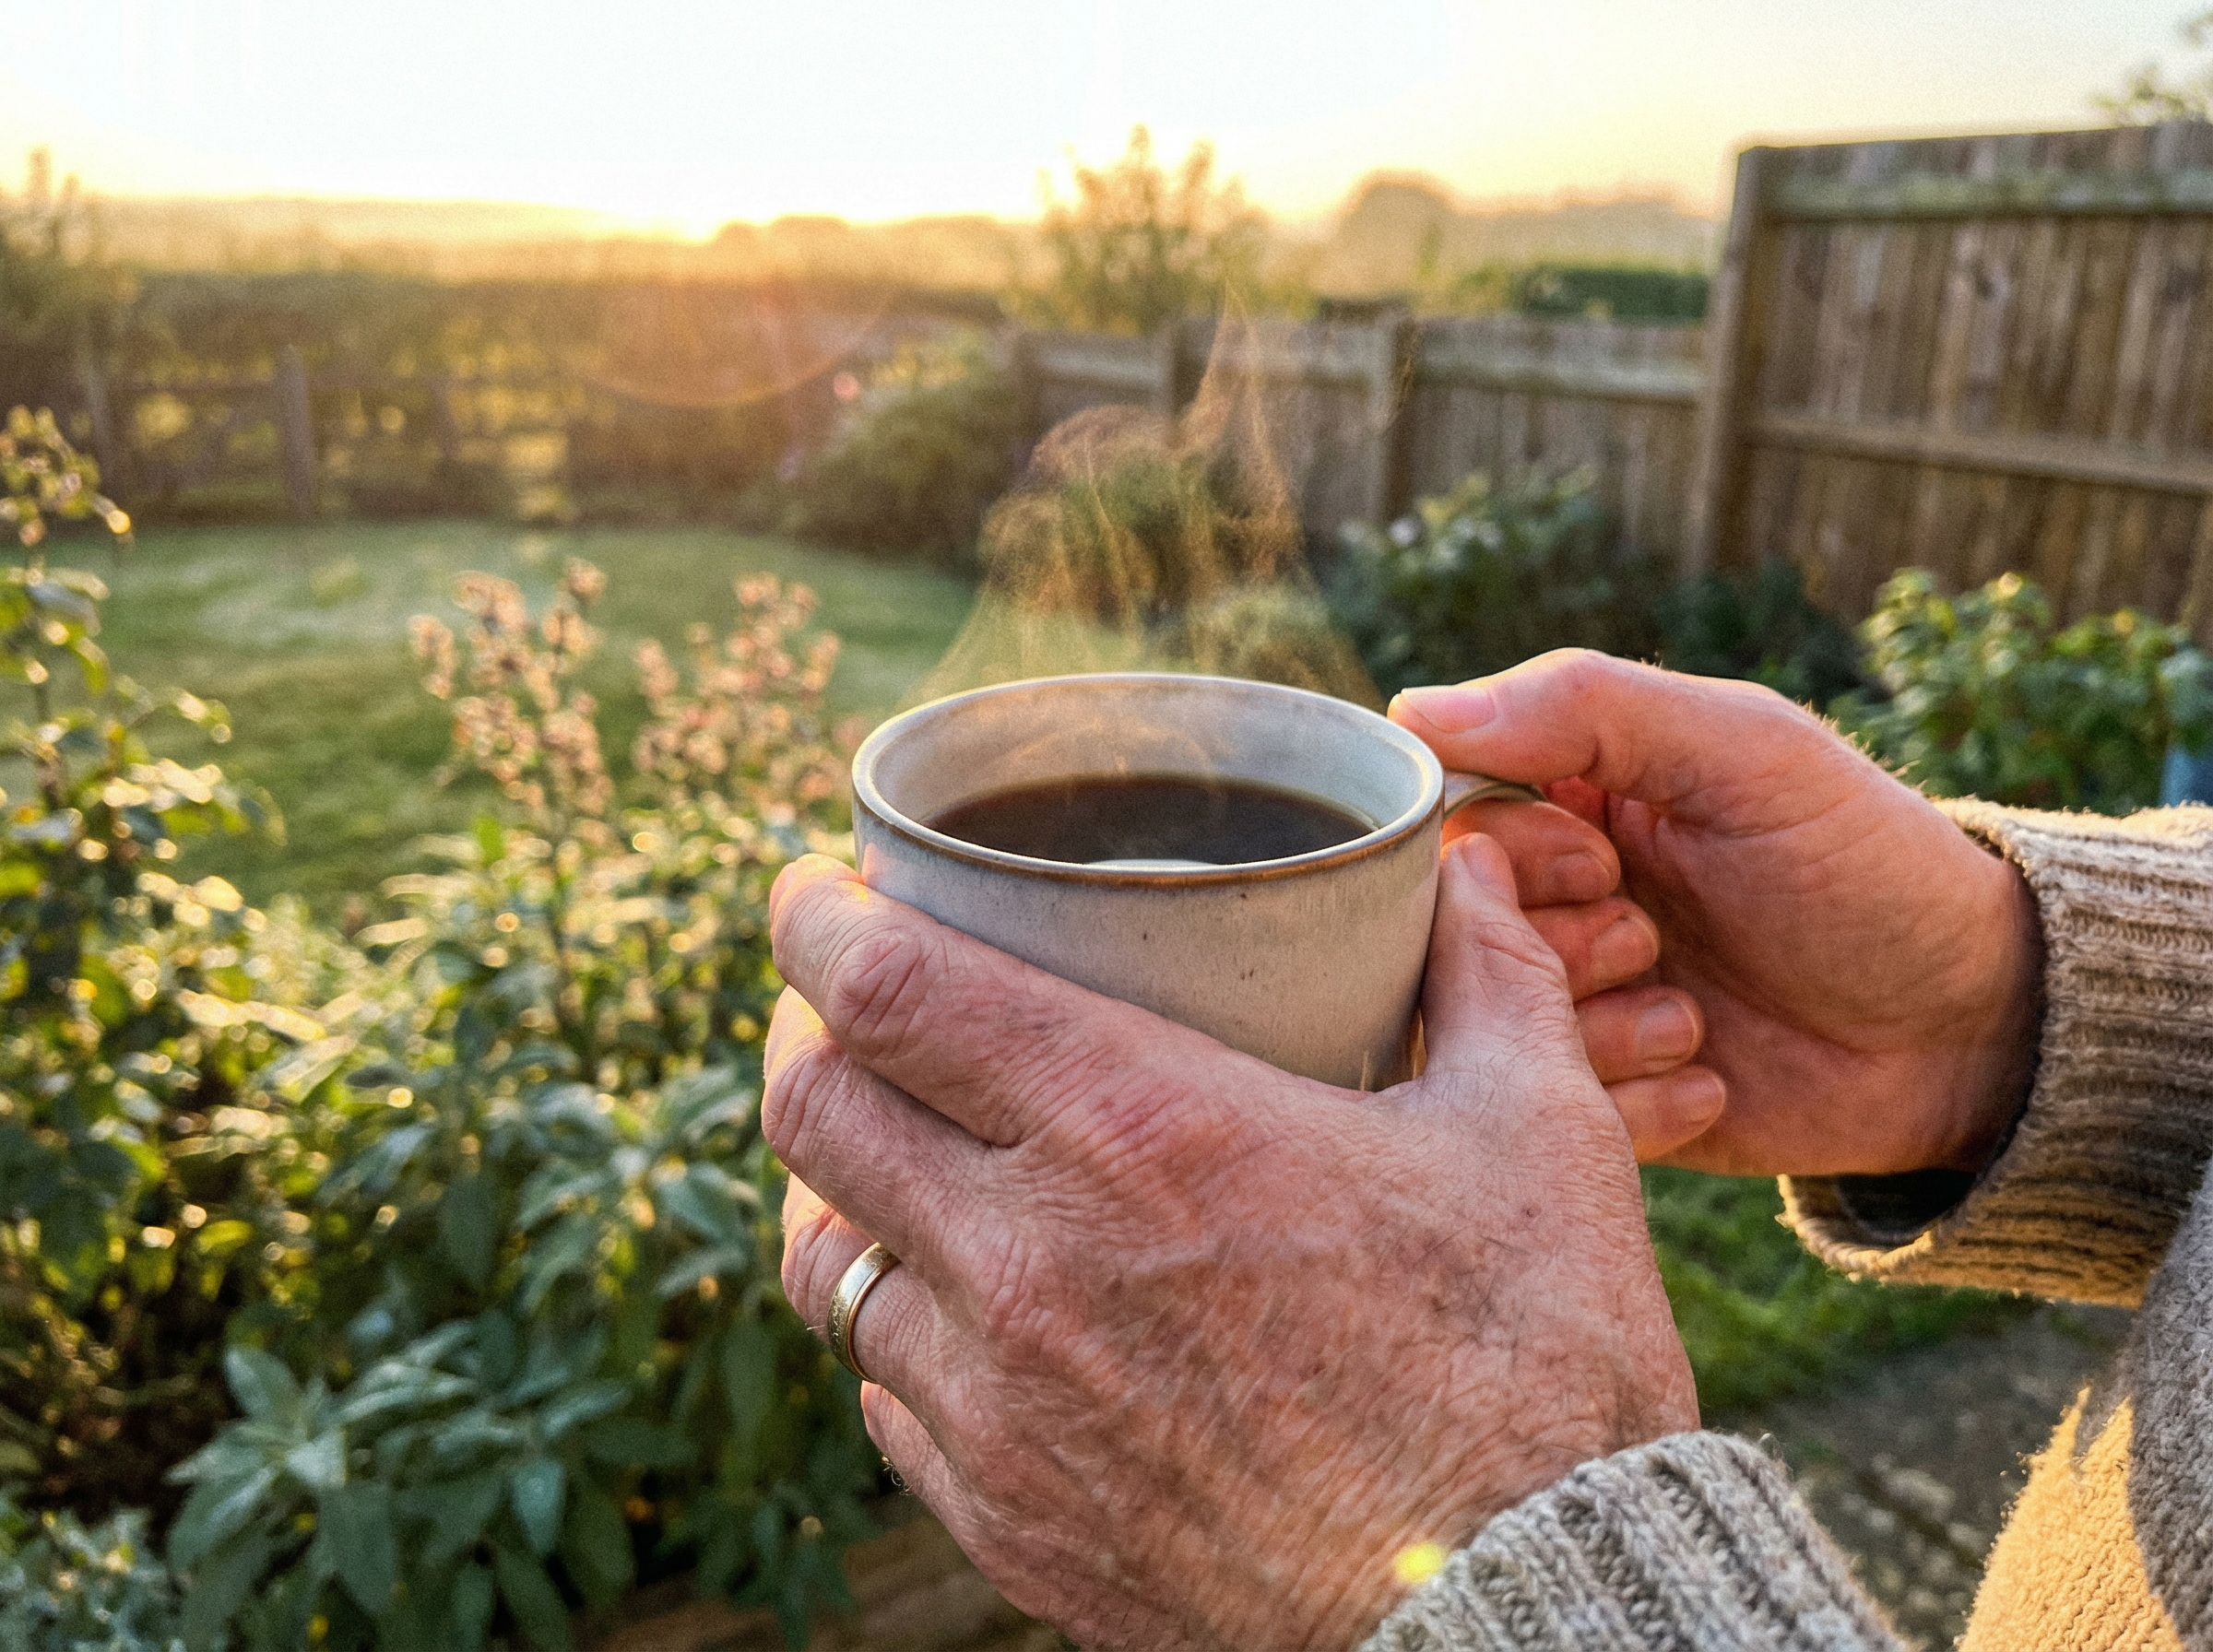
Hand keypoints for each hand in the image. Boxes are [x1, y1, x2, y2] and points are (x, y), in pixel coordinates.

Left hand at [765, 843, 1695, 1651]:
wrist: (1522, 1616)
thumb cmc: (1536, 1368)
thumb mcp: (1537, 1136)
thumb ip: (1488, 977)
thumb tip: (1470, 867)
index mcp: (1137, 1127)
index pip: (885, 987)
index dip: (816, 919)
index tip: (817, 888)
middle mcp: (1027, 1259)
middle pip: (811, 1107)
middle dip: (804, 1029)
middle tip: (851, 1001)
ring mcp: (999, 1405)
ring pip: (821, 1261)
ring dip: (838, 1187)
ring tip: (896, 1153)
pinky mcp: (1006, 1522)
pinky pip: (887, 1398)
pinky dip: (905, 1332)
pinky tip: (973, 1311)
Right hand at [1394, 651, 2041, 1175]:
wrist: (1968, 1031)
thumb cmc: (1867, 866)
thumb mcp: (1745, 750)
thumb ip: (1586, 706)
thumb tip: (1413, 707)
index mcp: (1568, 804)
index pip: (1448, 821)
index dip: (1507, 850)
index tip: (1604, 862)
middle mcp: (1550, 907)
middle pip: (1452, 934)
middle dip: (1556, 945)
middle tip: (1651, 939)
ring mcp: (1571, 1012)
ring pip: (1489, 1032)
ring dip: (1594, 1029)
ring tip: (1692, 1018)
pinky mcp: (1599, 1108)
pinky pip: (1547, 1117)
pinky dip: (1627, 1103)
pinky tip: (1709, 1073)